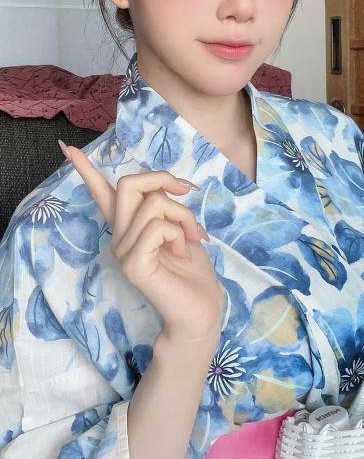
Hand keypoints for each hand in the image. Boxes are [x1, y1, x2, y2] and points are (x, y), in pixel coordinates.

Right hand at [60, 142, 223, 344]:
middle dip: (163, 178)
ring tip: (192, 238)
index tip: (67, 148)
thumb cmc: (193, 270)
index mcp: (129, 227)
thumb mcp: (179, 227)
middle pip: (129, 184)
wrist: (201, 310)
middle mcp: (119, 237)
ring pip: (154, 204)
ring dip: (184, 215)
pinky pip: (158, 227)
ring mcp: (123, 251)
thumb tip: (164, 185)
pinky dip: (180, 233)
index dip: (86, 170)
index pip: (103, 194)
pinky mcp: (133, 263)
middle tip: (187, 190)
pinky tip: (182, 253)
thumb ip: (163, 206)